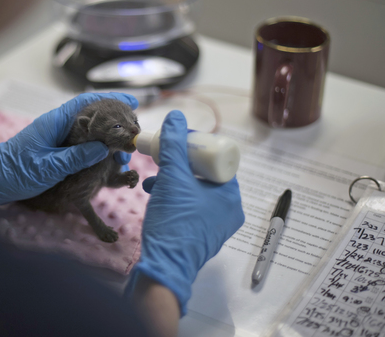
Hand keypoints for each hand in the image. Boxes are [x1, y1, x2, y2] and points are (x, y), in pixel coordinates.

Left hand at [0, 93, 137, 206]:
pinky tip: (106, 156)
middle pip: (91, 114)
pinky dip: (96, 146)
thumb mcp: (47, 168)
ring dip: (107, 136)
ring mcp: (55, 136)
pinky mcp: (53, 148)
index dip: (111, 99)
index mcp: (54, 121)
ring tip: (123, 150)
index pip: (87, 102)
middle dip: (115, 120)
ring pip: (87, 129)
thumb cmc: (13, 173)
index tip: (132, 103)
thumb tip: (103, 148)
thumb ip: (76, 157)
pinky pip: (80, 141)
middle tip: (133, 133)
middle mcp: (56, 124)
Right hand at [125, 111, 243, 315]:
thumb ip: (173, 146)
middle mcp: (228, 211)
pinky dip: (175, 198)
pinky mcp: (200, 235)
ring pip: (195, 191)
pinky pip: (191, 207)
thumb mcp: (172, 178)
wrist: (164, 267)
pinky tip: (155, 195)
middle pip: (204, 174)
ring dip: (174, 181)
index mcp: (230, 196)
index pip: (216, 160)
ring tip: (153, 178)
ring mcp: (215, 225)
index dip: (195, 148)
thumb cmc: (173, 222)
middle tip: (162, 158)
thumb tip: (177, 117)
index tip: (176, 143)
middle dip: (180, 165)